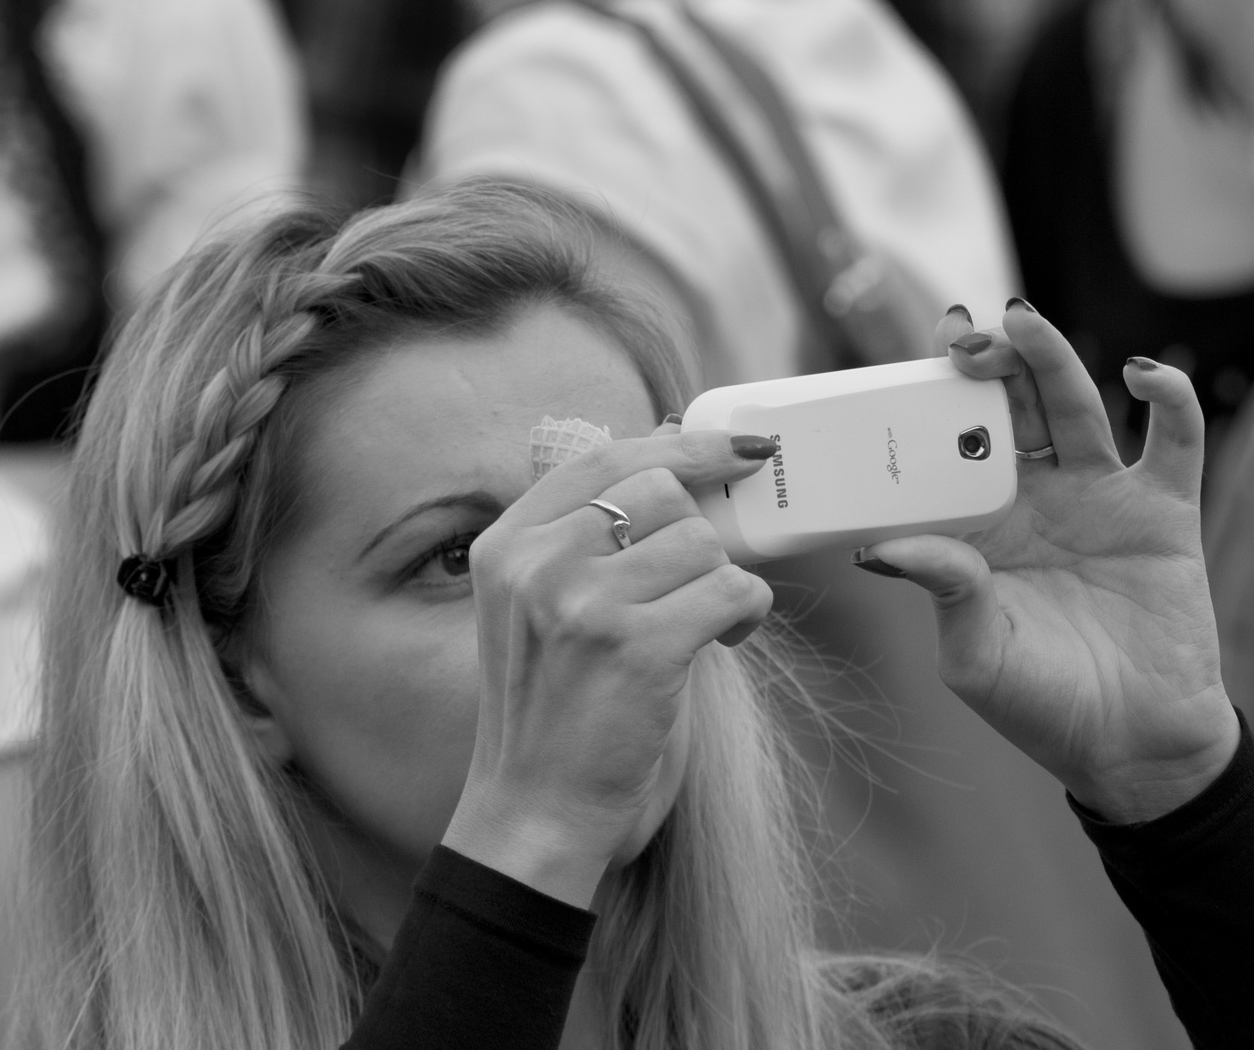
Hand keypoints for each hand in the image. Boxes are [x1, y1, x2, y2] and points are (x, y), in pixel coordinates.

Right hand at [442, 427, 775, 905]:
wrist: (536, 811)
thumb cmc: (557, 709)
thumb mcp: (540, 608)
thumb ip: (589, 538)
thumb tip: (678, 458)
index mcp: (507, 545)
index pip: (604, 458)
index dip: (682, 443)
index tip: (740, 448)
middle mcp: (537, 563)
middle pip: (664, 493)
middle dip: (698, 538)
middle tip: (693, 591)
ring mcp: (584, 603)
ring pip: (703, 543)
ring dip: (722, 584)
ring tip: (702, 630)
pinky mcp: (639, 647)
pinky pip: (732, 589)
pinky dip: (746, 615)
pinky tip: (724, 645)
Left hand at [861, 304, 1238, 823]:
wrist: (1134, 746)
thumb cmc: (1041, 705)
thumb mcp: (974, 655)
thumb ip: (941, 591)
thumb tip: (879, 548)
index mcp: (981, 523)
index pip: (950, 441)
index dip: (935, 396)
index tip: (915, 360)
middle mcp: (1037, 496)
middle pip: (1012, 407)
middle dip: (989, 363)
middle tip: (966, 336)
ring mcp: (1102, 496)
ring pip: (1078, 405)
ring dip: (1053, 358)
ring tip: (1024, 322)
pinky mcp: (1165, 510)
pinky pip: (1174, 440)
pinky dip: (1170, 399)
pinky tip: (1144, 374)